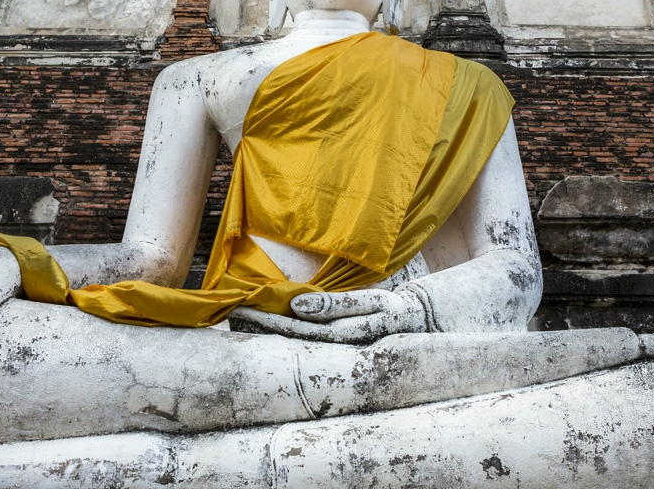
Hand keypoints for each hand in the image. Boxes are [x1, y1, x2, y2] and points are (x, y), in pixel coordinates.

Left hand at [228, 289, 427, 343]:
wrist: (423, 324)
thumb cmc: (400, 311)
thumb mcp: (375, 304)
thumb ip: (336, 306)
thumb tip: (296, 305)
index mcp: (341, 339)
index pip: (295, 331)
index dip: (266, 320)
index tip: (241, 309)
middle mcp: (334, 349)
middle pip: (288, 341)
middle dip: (258, 328)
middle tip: (229, 314)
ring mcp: (335, 350)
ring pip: (293, 343)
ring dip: (265, 332)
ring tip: (237, 320)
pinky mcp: (337, 344)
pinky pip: (304, 339)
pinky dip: (282, 332)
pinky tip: (265, 325)